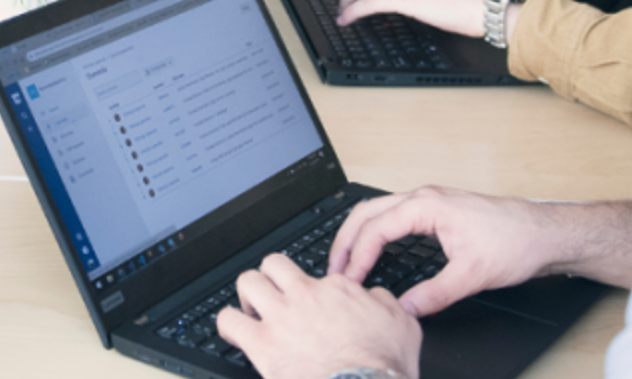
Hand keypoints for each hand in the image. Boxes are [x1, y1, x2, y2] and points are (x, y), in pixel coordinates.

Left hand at [217, 254, 420, 378]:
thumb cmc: (384, 367)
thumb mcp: (403, 325)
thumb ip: (384, 303)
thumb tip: (374, 296)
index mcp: (337, 289)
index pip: (319, 276)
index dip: (317, 292)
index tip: (317, 308)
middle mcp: (305, 295)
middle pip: (273, 264)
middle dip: (271, 278)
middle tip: (274, 297)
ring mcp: (280, 316)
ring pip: (247, 282)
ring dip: (247, 296)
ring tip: (253, 312)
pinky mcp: (261, 343)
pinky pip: (228, 321)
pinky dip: (228, 325)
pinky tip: (236, 334)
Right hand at [329, 187, 566, 317]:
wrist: (547, 233)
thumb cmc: (517, 242)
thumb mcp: (473, 276)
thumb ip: (434, 294)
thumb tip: (404, 309)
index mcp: (427, 205)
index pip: (376, 229)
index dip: (358, 257)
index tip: (349, 280)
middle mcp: (424, 197)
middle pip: (366, 212)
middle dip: (345, 241)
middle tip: (333, 269)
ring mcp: (430, 201)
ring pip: (378, 211)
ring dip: (358, 234)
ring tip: (347, 261)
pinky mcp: (438, 210)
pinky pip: (393, 215)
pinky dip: (376, 232)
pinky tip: (376, 251)